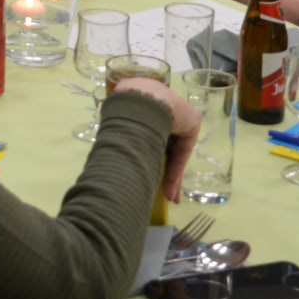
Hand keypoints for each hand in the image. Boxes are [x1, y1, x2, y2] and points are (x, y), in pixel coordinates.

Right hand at [107, 77, 202, 203]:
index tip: (146, 176)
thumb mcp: (122, 126)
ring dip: (171, 178)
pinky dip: (175, 171)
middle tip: (165, 195)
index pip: (153, 140)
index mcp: (148, 110)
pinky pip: (182, 152)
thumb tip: (107, 157)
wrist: (141, 99)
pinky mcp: (191, 123)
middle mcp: (165, 113)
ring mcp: (180, 117)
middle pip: (167, 151)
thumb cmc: (125, 109)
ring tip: (170, 199)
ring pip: (176, 155)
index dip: (151, 160)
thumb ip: (123, 138)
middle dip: (165, 175)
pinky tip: (171, 190)